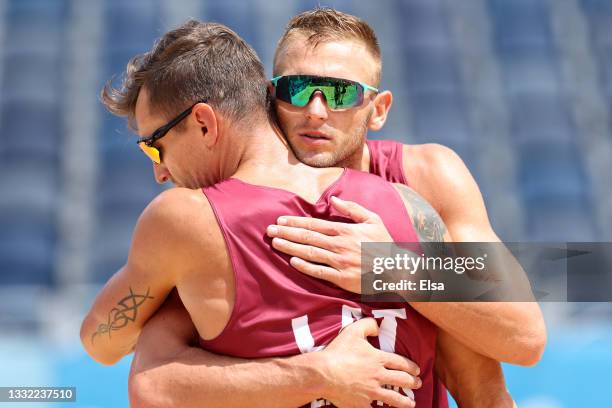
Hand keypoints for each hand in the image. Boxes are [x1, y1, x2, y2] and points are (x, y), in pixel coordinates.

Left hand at [267, 196, 392, 292]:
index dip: (296, 221)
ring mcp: (340, 262)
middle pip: (308, 237)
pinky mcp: (342, 278)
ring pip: (310, 253)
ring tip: (275, 242)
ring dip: (290, 247)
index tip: (280, 219)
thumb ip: (352, 208)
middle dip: (287, 232)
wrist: (397, 270)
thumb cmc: (384, 244)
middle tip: (269, 230)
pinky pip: (319, 272)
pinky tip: (292, 261)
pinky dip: (305, 266)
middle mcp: (340, 245)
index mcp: (345, 230)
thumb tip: (333, 198)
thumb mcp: (373, 219)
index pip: (315, 224)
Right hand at [321, 318, 419, 407]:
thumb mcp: (353, 331)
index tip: (417, 370)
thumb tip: (379, 327)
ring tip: (411, 403)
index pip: (400, 363)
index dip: (411, 366)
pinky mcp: (362, 404)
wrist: (323, 373)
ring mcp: (371, 392)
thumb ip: (368, 325)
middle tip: (418, 383)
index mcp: (378, 359)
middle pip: (402, 380)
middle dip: (413, 382)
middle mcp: (378, 376)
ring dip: (405, 401)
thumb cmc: (338, 352)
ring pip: (394, 398)